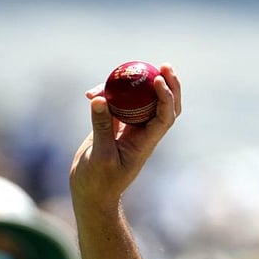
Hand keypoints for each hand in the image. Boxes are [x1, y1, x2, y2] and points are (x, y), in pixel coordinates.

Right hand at [69, 63, 181, 211]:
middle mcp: (142, 133)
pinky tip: (92, 91)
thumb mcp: (101, 155)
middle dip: (168, 85)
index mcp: (146, 142)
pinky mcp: (113, 126)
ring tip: (128, 67)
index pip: (165, 116)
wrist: (91, 193)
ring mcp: (129, 128)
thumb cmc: (99, 182)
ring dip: (137, 84)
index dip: (166, 97)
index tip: (158, 79)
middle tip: (163, 65)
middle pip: (163, 105)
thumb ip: (101, 127)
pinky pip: (117, 104)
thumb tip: (99, 98)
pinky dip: (108, 95)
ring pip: (140, 101)